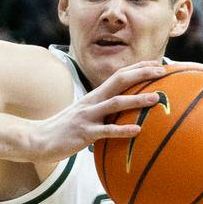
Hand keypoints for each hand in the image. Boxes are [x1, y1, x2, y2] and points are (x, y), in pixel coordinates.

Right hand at [21, 61, 165, 167]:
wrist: (39, 139)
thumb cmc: (66, 128)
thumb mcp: (86, 113)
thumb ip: (103, 109)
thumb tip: (124, 110)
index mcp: (95, 95)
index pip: (119, 75)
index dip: (138, 68)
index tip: (158, 64)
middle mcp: (93, 101)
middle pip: (120, 81)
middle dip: (142, 74)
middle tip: (163, 72)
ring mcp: (88, 116)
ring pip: (116, 103)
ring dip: (137, 100)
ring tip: (156, 98)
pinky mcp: (85, 133)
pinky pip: (106, 131)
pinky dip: (122, 130)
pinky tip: (137, 131)